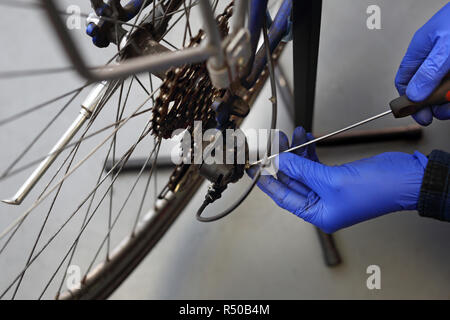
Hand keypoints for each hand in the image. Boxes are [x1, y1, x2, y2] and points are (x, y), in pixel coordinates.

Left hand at [250, 127, 427, 232]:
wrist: (406, 178)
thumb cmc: (377, 189)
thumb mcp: (333, 180)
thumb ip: (303, 171)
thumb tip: (280, 163)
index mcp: (318, 214)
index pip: (283, 197)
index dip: (266, 181)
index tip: (253, 168)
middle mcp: (321, 205)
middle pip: (291, 181)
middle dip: (280, 160)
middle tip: (271, 144)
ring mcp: (328, 190)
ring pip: (302, 170)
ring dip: (294, 152)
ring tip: (287, 135)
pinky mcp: (336, 177)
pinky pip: (314, 164)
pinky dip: (307, 151)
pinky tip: (302, 137)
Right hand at [395, 3, 449, 125]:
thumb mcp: (445, 48)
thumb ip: (428, 72)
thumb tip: (414, 94)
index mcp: (422, 49)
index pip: (405, 79)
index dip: (407, 98)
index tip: (414, 112)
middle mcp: (435, 56)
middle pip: (426, 87)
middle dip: (431, 102)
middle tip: (436, 114)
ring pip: (444, 87)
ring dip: (448, 99)